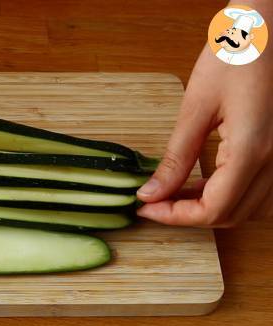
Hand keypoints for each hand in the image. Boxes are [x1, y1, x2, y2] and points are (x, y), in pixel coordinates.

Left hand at [137, 15, 272, 226]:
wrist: (269, 29)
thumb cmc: (237, 55)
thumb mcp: (196, 107)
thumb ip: (175, 158)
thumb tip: (151, 193)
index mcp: (252, 151)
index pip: (212, 210)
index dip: (175, 217)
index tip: (145, 208)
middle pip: (229, 215)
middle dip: (187, 216)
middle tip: (153, 203)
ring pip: (243, 206)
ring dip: (206, 207)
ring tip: (170, 193)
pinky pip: (252, 189)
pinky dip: (222, 193)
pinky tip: (196, 181)